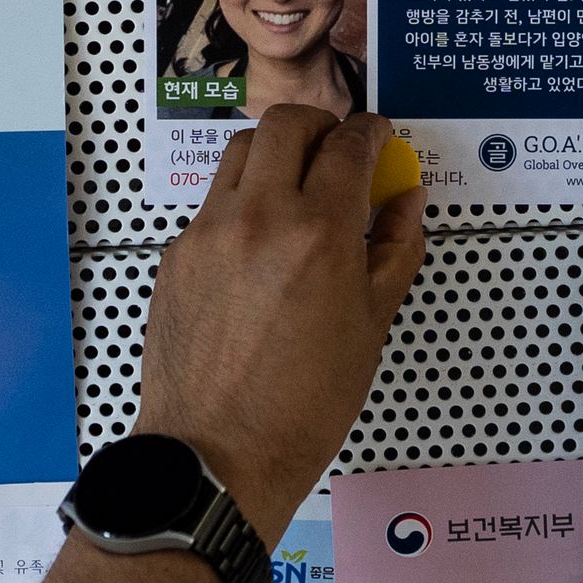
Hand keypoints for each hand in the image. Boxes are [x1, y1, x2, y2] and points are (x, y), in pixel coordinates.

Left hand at [134, 108, 425, 542]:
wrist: (217, 457)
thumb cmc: (307, 404)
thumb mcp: (372, 326)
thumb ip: (395, 250)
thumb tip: (406, 198)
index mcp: (318, 232)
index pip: (349, 146)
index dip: (372, 133)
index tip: (380, 138)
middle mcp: (258, 216)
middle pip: (285, 125)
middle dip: (320, 126)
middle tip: (338, 152)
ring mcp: (208, 232)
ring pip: (240, 154)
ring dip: (275, 155)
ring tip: (296, 192)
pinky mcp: (176, 256)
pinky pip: (213, 205)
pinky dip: (243, 205)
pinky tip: (260, 250)